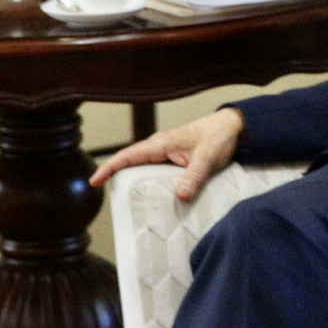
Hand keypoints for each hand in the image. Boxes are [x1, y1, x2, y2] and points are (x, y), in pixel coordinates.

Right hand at [88, 107, 244, 200]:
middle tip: (105, 195)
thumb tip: (180, 196)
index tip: (95, 181)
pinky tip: (150, 195)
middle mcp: (160, 146)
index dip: (109, 168)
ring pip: (142, 166)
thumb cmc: (218, 137)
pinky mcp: (174, 157)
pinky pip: (154, 169)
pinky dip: (147, 180)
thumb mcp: (208, 159)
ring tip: (123, 200)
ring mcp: (166, 151)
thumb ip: (194, 177)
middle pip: (130, 161)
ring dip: (131, 179)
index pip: (128, 155)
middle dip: (115, 175)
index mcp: (161, 143)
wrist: (232, 127)